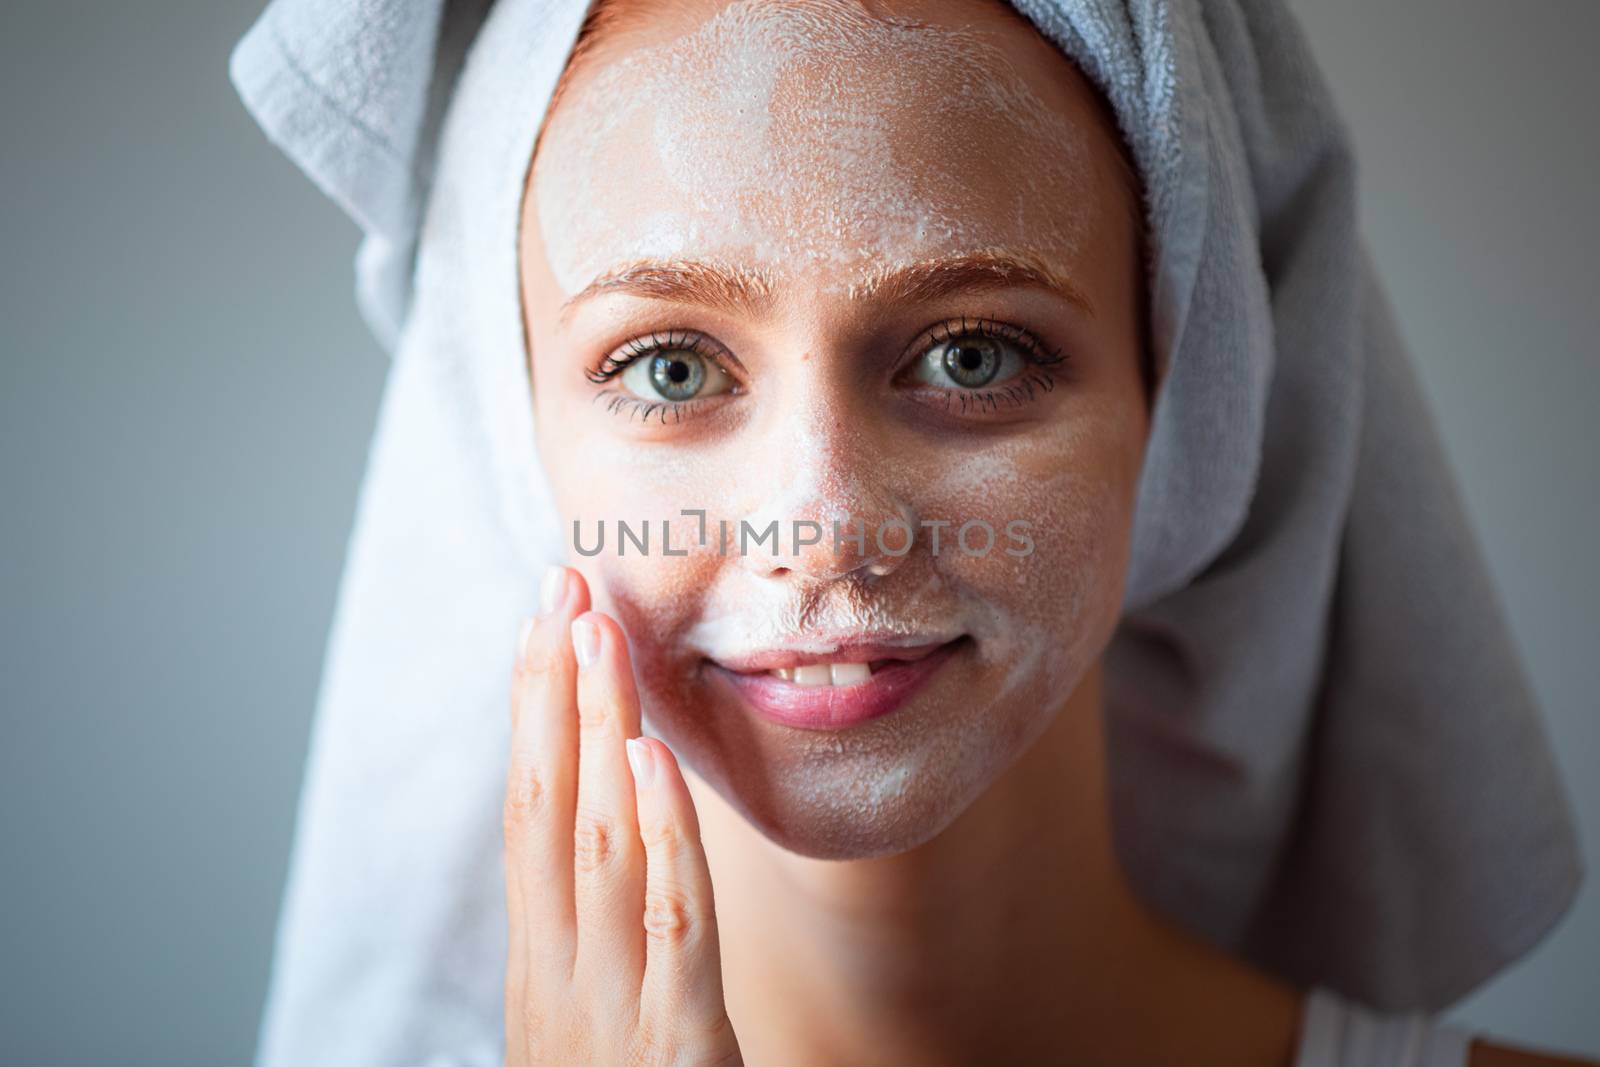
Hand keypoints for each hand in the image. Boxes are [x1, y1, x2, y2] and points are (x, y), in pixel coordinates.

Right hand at [503, 565, 742, 1066]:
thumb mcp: (601, 1021)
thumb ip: (608, 933)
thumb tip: (616, 827)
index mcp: (543, 968)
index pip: (528, 817)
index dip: (530, 712)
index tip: (542, 619)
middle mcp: (557, 978)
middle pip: (542, 809)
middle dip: (548, 690)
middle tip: (559, 581)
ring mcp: (605, 1014)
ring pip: (592, 847)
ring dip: (592, 730)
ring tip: (598, 631)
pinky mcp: (674, 1052)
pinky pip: (665, 928)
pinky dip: (657, 837)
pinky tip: (649, 761)